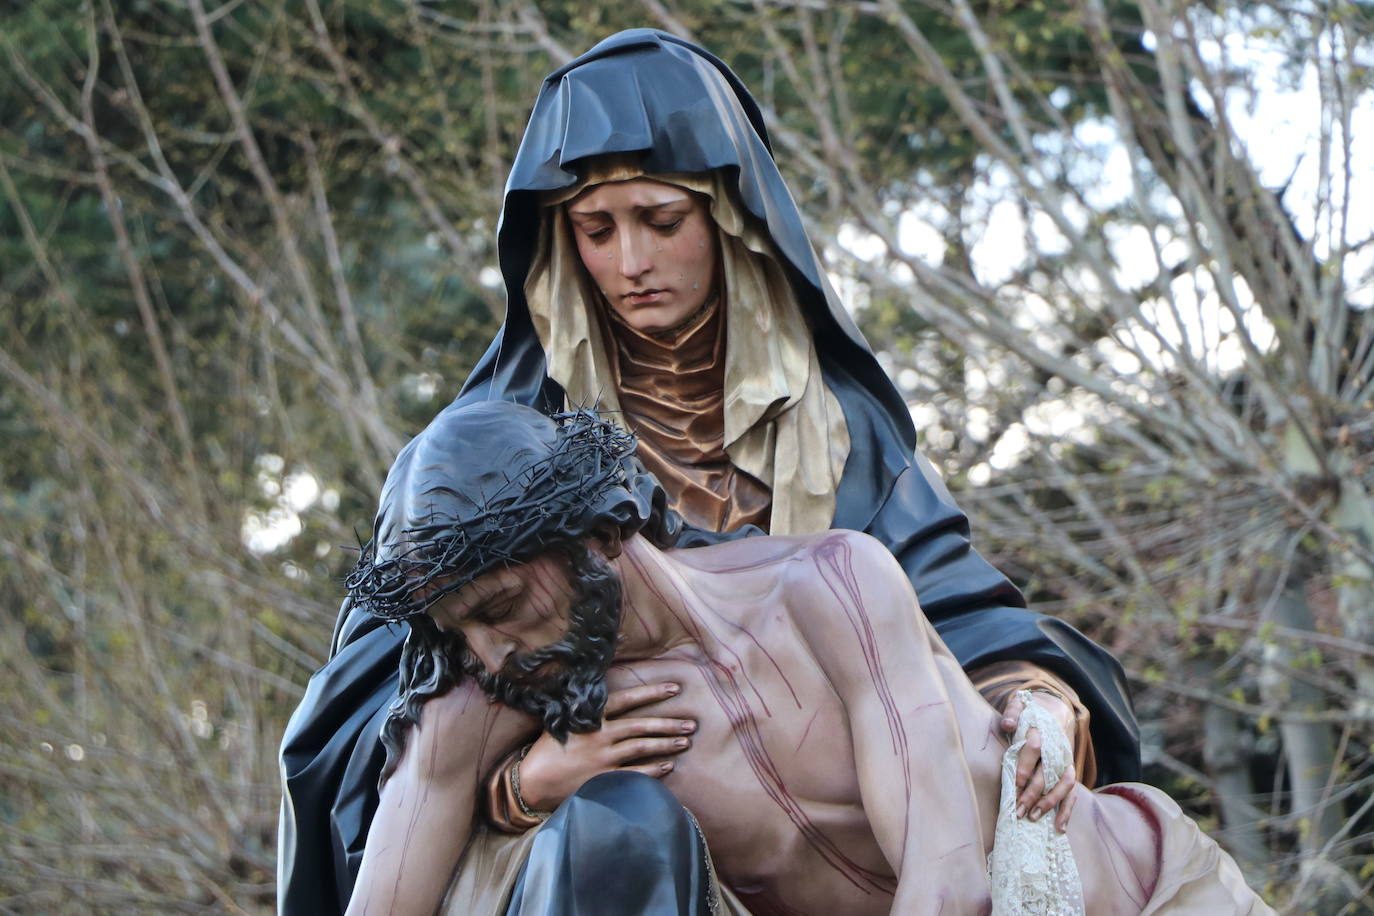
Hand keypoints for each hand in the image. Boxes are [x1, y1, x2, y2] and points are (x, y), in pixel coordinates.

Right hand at [516, 681, 694, 811]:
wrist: (532, 781)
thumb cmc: (549, 748)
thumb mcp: (565, 720)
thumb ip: (588, 710)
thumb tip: (608, 694)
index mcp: (591, 717)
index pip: (627, 699)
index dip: (652, 693)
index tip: (674, 688)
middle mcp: (600, 736)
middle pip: (641, 725)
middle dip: (669, 723)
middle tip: (691, 723)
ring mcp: (603, 759)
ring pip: (642, 747)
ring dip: (666, 744)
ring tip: (685, 741)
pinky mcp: (604, 780)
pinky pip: (635, 774)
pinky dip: (654, 769)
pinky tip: (668, 766)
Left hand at [1000, 691, 1078, 831]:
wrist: (1056, 710)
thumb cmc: (1031, 712)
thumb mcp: (1020, 705)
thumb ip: (1013, 712)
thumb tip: (1008, 725)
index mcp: (1043, 731)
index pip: (1035, 750)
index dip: (1026, 767)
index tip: (1016, 784)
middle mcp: (1057, 749)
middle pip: (1047, 773)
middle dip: (1033, 793)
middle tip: (1018, 810)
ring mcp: (1065, 762)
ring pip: (1063, 785)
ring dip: (1049, 803)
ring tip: (1033, 818)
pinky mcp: (1069, 772)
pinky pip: (1072, 793)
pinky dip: (1067, 811)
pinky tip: (1059, 828)